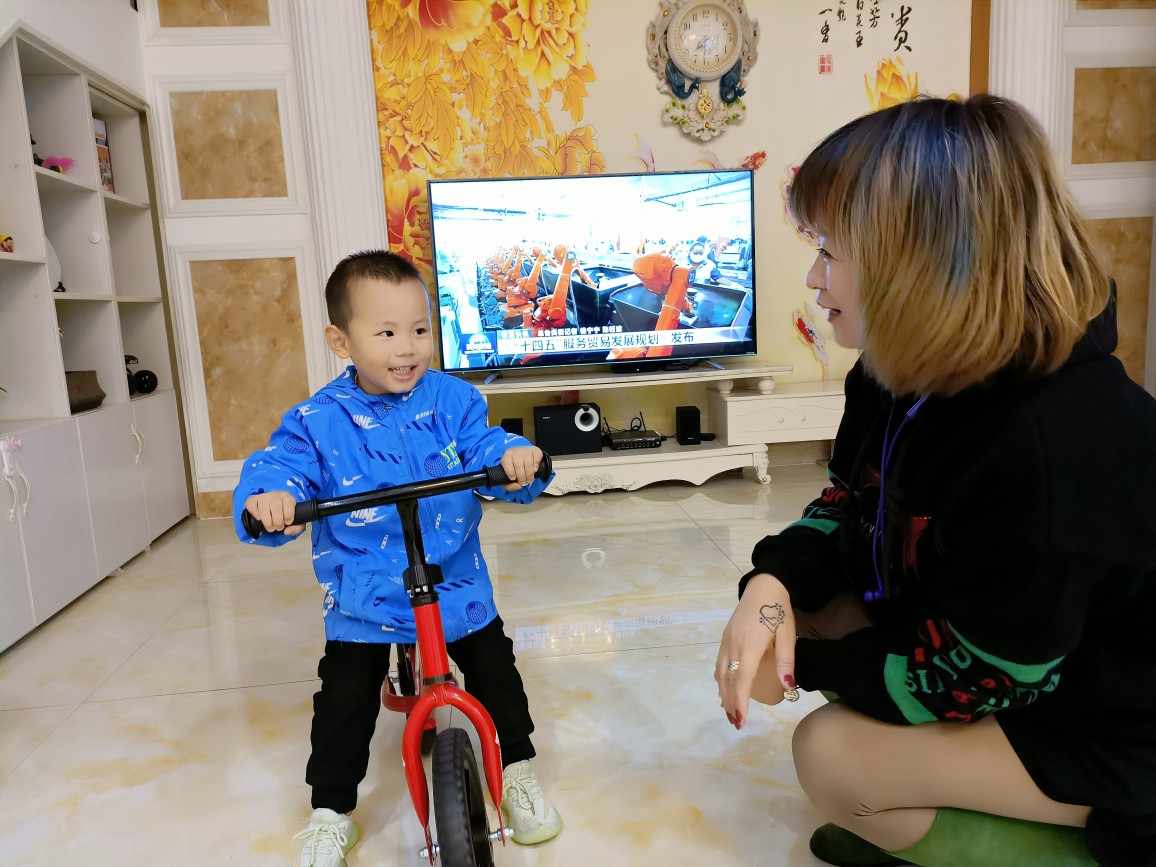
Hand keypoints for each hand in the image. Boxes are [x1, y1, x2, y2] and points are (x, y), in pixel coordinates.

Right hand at [244, 491, 304, 535]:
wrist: (275, 507)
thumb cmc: (286, 514)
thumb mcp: (296, 521)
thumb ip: (297, 527)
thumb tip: (286, 531)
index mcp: (288, 497)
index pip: (288, 503)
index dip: (288, 515)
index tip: (287, 522)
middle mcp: (275, 494)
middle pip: (275, 507)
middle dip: (277, 521)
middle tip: (278, 528)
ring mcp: (264, 496)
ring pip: (263, 507)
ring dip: (267, 521)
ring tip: (270, 527)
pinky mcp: (253, 499)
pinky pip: (250, 503)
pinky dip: (254, 513)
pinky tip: (259, 519)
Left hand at [500, 445, 542, 490]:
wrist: (522, 456)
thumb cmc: (514, 468)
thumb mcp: (507, 476)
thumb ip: (509, 485)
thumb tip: (519, 486)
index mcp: (506, 456)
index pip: (506, 462)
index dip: (510, 472)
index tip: (513, 478)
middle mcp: (516, 451)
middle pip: (518, 465)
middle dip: (522, 477)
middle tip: (523, 482)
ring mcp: (526, 450)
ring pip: (528, 463)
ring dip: (529, 475)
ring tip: (529, 480)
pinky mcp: (535, 450)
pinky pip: (537, 458)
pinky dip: (536, 466)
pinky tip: (534, 470)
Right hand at [715, 573, 796, 729]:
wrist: (764, 586)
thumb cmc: (778, 610)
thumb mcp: (788, 634)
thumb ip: (786, 660)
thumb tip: (787, 686)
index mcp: (750, 644)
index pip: (743, 679)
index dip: (741, 701)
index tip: (741, 719)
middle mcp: (734, 644)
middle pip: (728, 679)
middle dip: (731, 702)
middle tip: (735, 723)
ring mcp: (726, 640)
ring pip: (721, 672)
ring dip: (724, 693)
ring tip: (729, 712)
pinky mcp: (725, 638)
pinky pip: (720, 663)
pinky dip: (721, 679)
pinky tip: (724, 688)